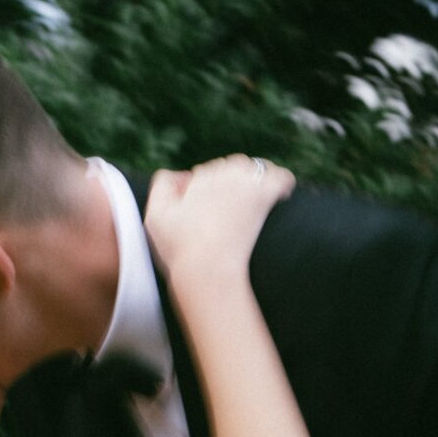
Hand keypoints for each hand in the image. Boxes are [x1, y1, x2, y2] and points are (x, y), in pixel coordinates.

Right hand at [144, 155, 294, 284]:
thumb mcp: (154, 215)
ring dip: (254, 181)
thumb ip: (163, 184)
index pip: (207, 173)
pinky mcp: (264, 197)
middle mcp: (223, 172)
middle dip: (228, 184)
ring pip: (255, 169)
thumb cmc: (179, 248)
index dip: (204, 191)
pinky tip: (282, 196)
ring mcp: (246, 182)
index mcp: (199, 176)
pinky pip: (282, 178)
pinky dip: (283, 183)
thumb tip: (184, 175)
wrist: (207, 269)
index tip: (204, 212)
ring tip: (253, 203)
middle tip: (226, 213)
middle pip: (230, 168)